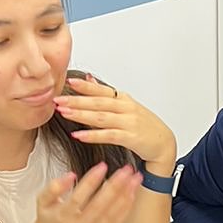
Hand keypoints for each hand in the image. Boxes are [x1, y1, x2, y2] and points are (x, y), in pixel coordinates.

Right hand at [32, 162, 141, 222]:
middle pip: (100, 205)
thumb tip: (70, 174)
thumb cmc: (49, 218)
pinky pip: (116, 221)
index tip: (103, 165)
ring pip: (112, 213)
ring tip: (136, 177)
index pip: (79, 196)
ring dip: (125, 194)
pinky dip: (126, 207)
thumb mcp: (42, 201)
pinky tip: (133, 193)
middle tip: (127, 169)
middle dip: (115, 185)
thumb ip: (53, 187)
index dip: (91, 180)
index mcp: (64, 216)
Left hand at [56, 75, 176, 170]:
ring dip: (80, 115)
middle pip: (98, 102)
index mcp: (124, 99)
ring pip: (101, 117)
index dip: (85, 86)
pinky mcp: (131, 138)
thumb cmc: (145, 126)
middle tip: (58, 99)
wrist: (164, 143)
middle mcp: (126, 108)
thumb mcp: (126, 106)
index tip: (68, 82)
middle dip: (76, 100)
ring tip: (64, 114)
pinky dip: (92, 135)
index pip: (101, 90)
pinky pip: (108, 135)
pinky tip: (79, 135)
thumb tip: (88, 79)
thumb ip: (106, 93)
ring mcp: (129, 122)